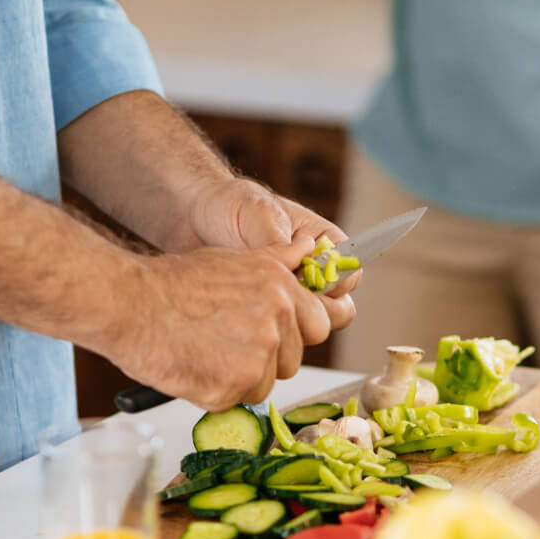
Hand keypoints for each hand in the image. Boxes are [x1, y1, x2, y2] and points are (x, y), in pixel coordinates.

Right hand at [99, 238, 334, 409]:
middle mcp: (277, 321)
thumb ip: (279, 260)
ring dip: (239, 378)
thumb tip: (310, 246)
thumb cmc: (173, 282)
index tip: (270, 333)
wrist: (128, 304)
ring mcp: (257, 357)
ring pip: (264, 385)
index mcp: (282, 289)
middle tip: (228, 344)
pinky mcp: (232, 388)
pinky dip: (214, 392)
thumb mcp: (234, 258)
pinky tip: (192, 366)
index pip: (320, 325)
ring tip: (204, 351)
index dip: (295, 334)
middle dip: (268, 360)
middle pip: (293, 361)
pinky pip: (235, 401)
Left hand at [164, 176, 358, 329]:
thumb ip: (281, 244)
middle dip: (312, 309)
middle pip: (337, 310)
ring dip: (287, 320)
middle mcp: (314, 273)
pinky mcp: (268, 313)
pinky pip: (280, 333)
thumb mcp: (259, 215)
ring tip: (253, 298)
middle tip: (278, 296)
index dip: (333, 283)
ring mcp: (291, 296)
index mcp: (325, 243)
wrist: (190, 216)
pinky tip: (240, 307)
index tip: (304, 278)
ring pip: (309, 327)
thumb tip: (297, 271)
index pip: (349, 274)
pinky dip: (265, 326)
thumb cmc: (230, 205)